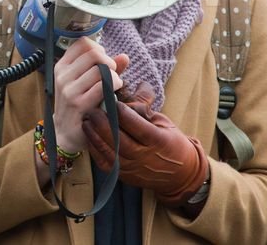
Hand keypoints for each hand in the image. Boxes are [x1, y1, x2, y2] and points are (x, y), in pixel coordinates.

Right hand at [52, 37, 127, 153]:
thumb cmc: (78, 106)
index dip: (98, 48)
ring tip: (112, 86)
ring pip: (100, 69)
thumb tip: (124, 56)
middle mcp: (63, 75)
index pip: (82, 43)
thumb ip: (105, 69)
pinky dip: (113, 86)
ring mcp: (69, 90)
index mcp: (62, 67)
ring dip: (114, 76)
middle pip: (94, 54)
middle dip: (109, 62)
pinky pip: (103, 86)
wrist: (65, 133)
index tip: (102, 60)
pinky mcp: (79, 104)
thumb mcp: (86, 83)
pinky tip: (113, 94)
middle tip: (112, 74)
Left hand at [82, 83, 208, 205]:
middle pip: (119, 139)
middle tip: (93, 110)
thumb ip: (145, 110)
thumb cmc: (171, 141)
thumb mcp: (164, 122)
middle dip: (103, 123)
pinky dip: (95, 148)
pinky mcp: (123, 176)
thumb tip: (128, 90)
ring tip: (87, 120)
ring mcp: (132, 168)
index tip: (112, 100)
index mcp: (158, 141)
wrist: (180, 174)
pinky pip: (104, 162)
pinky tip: (89, 136)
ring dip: (94, 135)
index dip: (122, 113)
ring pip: (108, 151)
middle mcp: (144, 157)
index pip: (136, 126)